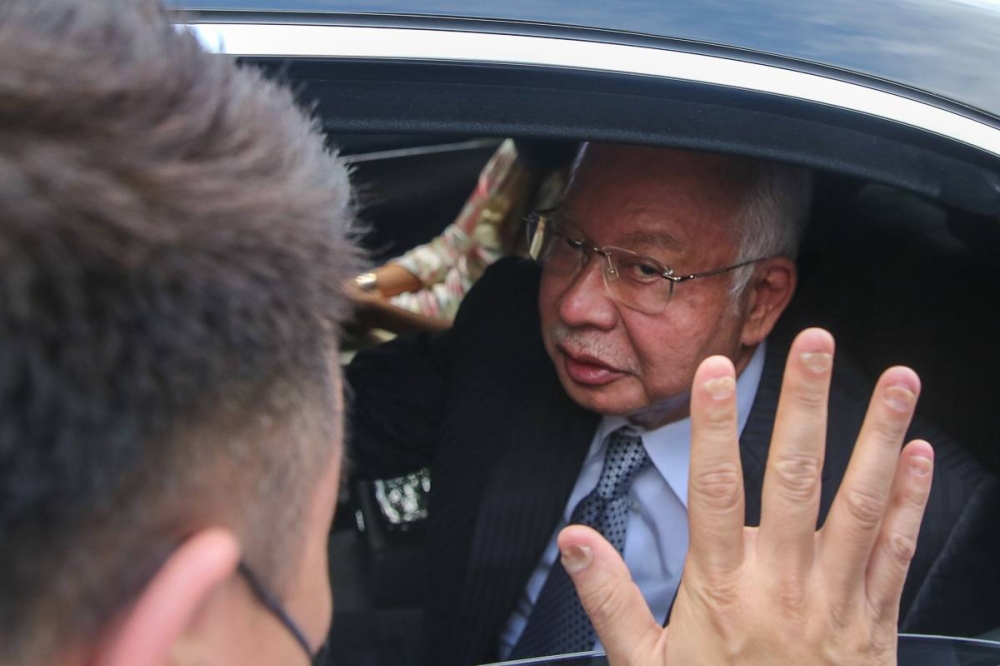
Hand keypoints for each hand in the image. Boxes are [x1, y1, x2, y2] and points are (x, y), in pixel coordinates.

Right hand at [560, 328, 933, 664]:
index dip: (713, 426)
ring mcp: (837, 599)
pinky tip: (919, 454)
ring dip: (877, 435)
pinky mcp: (875, 620)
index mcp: (722, 588)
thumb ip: (609, 598)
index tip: (714, 372)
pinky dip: (911, 501)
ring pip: (861, 504)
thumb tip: (571, 541)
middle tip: (815, 344)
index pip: (714, 490)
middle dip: (806, 403)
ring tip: (895, 381)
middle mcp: (784, 583)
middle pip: (796, 478)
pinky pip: (897, 551)